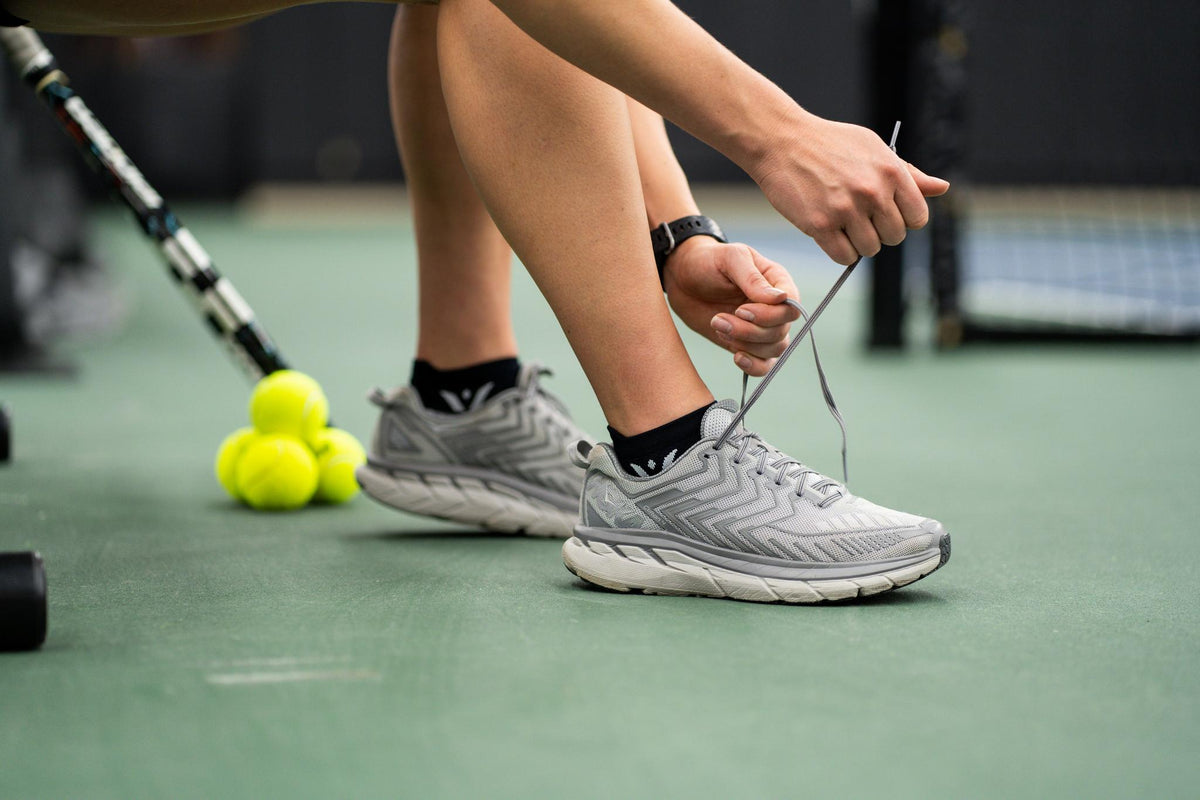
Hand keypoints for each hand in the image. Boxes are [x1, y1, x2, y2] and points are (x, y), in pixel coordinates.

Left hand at [662, 236, 799, 376]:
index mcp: (777, 282)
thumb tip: (780, 298)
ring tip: (718, 326)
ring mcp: (763, 327)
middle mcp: (775, 307)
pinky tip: (736, 357)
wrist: (682, 279)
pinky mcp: (747, 344)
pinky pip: (764, 365)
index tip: (741, 310)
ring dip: (746, 345)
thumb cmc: (708, 262)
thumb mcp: (730, 259)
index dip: (770, 315)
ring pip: (774, 350)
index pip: (791, 307)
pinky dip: (753, 366)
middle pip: (781, 331)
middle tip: (719, 319)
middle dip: (750, 331)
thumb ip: (753, 278)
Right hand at [751, 111, 949, 264]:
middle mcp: (872, 191)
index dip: (902, 219)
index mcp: (891, 171)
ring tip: (843, 224)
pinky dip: (840, 252)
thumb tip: (941, 188)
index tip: (885, 213)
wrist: (782, 141)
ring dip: (858, 243)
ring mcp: (846, 210)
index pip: (917, 217)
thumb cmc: (829, 144)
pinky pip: (844, 257)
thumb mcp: (873, 148)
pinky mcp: (820, 225)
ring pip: (870, 250)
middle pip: (894, 237)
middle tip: (859, 217)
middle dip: (879, 232)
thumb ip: (908, 172)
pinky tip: (831, 233)